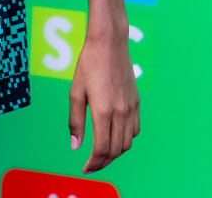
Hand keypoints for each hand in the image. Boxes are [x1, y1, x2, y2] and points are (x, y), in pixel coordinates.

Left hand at [69, 25, 139, 172]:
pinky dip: (125, 140)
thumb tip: (75, 146)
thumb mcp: (75, 92)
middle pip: (115, 150)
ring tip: (101, 154)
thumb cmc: (88, 65)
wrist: (109, 44)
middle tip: (91, 165)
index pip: (101, 149)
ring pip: (127, 143)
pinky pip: (134, 130)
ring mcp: (131, 108)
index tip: (85, 168)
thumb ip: (75, 121)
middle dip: (103, 162)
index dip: (93, 163)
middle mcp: (121, 113)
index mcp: (103, 111)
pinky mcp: (137, 103)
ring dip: (115, 153)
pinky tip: (113, 136)